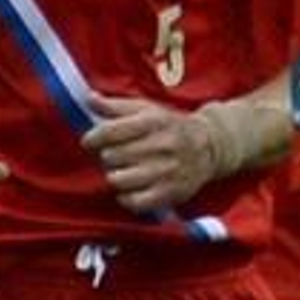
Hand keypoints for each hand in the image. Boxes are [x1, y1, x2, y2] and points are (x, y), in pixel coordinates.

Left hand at [81, 94, 218, 213]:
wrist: (209, 146)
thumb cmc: (170, 126)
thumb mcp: (147, 109)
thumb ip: (116, 106)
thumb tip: (89, 98)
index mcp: (154, 121)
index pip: (109, 132)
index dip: (93, 138)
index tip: (91, 141)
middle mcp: (161, 145)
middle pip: (110, 157)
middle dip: (109, 156)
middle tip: (118, 154)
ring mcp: (166, 171)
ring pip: (118, 180)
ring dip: (117, 176)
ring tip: (126, 169)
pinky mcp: (169, 193)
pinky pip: (132, 201)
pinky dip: (127, 196)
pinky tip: (133, 187)